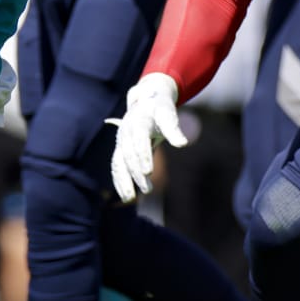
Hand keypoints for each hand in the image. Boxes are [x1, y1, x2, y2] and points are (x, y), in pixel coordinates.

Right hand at [106, 73, 185, 203]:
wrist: (145, 101)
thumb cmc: (160, 109)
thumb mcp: (168, 114)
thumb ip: (173, 129)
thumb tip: (182, 144)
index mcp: (138, 121)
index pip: (139, 140)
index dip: (143, 156)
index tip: (148, 172)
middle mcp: (126, 132)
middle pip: (129, 155)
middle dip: (136, 173)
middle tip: (148, 190)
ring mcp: (121, 141)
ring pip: (119, 163)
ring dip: (124, 181)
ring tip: (130, 199)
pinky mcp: (120, 149)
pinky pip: (117, 167)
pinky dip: (119, 181)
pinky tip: (126, 196)